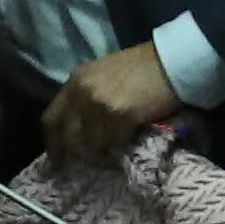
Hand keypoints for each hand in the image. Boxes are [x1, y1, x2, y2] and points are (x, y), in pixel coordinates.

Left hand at [41, 44, 177, 166]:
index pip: (51, 118)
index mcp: (76, 80)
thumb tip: (82, 126)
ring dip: (101, 154)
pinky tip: (126, 147)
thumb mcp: (104, 74)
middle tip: (90, 162)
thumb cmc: (143, 66)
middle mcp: (82, 92)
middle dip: (78, 154)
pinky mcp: (121, 115)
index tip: (58, 159)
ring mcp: (100, 104)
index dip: (53, 142)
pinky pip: (114, 143)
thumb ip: (87, 95)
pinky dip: (119, 150)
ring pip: (91, 144)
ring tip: (112, 155)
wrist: (173, 61)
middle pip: (69, 136)